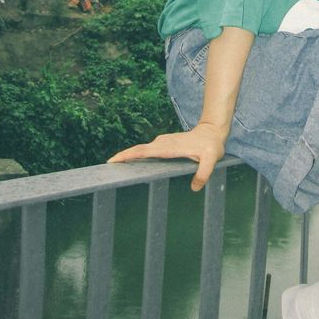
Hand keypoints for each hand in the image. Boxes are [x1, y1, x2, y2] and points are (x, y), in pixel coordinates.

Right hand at [107, 122, 226, 191]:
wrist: (212, 131)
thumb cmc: (211, 145)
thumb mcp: (211, 158)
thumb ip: (204, 173)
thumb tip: (194, 188)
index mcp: (168, 147)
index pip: (143, 151)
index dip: (127, 155)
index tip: (112, 161)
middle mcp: (162, 143)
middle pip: (137, 151)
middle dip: (122, 158)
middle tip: (106, 170)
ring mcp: (162, 143)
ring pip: (141, 151)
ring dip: (128, 158)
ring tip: (115, 171)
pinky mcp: (164, 145)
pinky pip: (147, 152)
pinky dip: (137, 157)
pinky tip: (132, 166)